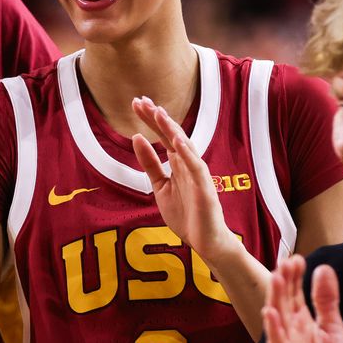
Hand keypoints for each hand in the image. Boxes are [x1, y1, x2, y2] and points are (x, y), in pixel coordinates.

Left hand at [130, 96, 240, 263]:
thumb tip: (137, 138)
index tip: (136, 103)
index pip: (163, 135)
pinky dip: (188, 154)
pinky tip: (178, 141)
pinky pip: (197, 168)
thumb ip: (150, 163)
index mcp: (178, 163)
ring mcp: (198, 175)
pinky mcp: (205, 189)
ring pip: (185, 146)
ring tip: (158, 113)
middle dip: (157, 117)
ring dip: (172, 129)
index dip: (150, 119)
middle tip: (141, 100)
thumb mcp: (160, 186)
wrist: (205, 241)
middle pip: (172, 134)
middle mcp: (189, 164)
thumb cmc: (186, 214)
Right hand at [262, 256, 342, 342]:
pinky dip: (275, 333)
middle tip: (284, 261)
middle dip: (284, 283)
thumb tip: (323, 268)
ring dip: (276, 300)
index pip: (294, 295)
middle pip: (284, 305)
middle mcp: (290, 335)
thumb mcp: (333, 332)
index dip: (294, 277)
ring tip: (277, 279)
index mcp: (301, 324)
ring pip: (279, 323)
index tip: (296, 258)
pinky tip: (271, 315)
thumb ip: (327, 302)